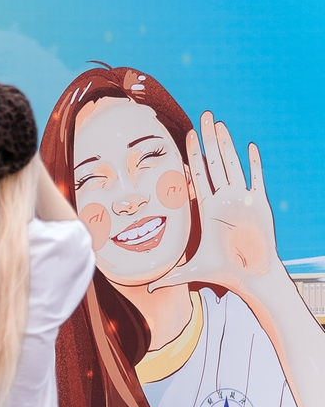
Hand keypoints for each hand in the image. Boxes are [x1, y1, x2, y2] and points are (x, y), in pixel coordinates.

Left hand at [150, 111, 280, 294]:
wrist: (251, 277)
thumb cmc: (224, 272)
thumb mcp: (191, 270)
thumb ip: (169, 277)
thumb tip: (146, 290)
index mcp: (208, 207)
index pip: (197, 175)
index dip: (192, 155)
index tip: (186, 136)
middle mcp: (224, 199)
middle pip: (214, 162)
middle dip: (208, 139)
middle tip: (202, 116)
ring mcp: (242, 199)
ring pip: (232, 165)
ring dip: (227, 144)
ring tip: (219, 124)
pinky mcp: (259, 204)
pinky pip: (256, 179)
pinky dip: (254, 163)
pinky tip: (250, 146)